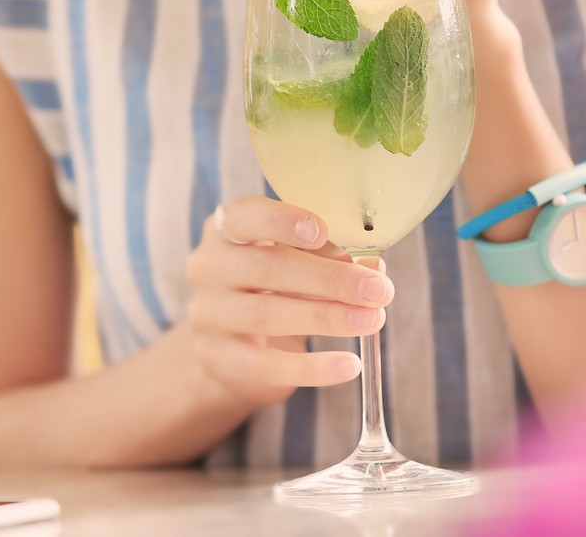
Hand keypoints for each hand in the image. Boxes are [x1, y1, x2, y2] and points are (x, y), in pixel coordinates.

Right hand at [185, 195, 392, 405]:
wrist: (230, 344)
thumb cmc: (272, 286)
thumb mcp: (295, 261)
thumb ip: (328, 257)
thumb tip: (374, 267)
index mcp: (227, 229)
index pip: (245, 216)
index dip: (281, 221)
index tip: (322, 231)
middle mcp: (209, 268)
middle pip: (267, 268)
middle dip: (328, 279)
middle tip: (377, 289)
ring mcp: (208, 315)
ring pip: (266, 315)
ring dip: (326, 317)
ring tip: (371, 320)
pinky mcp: (218, 359)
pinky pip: (267, 365)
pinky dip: (312, 368)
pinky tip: (349, 365)